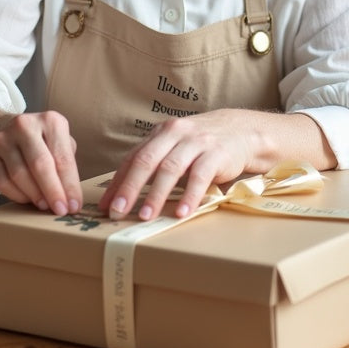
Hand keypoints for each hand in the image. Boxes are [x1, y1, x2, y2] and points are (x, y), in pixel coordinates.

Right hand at [0, 109, 82, 215]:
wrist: (13, 133)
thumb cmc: (45, 143)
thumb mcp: (61, 145)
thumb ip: (67, 166)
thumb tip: (71, 199)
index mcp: (50, 121)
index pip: (63, 158)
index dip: (69, 185)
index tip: (74, 206)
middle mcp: (25, 125)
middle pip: (40, 165)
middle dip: (52, 191)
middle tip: (60, 210)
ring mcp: (4, 139)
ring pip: (19, 175)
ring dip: (34, 195)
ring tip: (45, 205)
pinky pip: (2, 182)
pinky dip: (16, 195)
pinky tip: (27, 199)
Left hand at [97, 109, 263, 221]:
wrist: (242, 131)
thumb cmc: (202, 145)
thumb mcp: (176, 147)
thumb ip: (155, 164)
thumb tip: (124, 193)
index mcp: (161, 133)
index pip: (134, 158)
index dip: (118, 182)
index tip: (106, 206)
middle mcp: (176, 133)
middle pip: (147, 161)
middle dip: (130, 188)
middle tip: (118, 212)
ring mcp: (196, 142)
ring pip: (170, 168)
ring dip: (156, 194)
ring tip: (145, 217)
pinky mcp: (216, 153)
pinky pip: (200, 176)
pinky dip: (189, 196)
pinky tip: (181, 212)